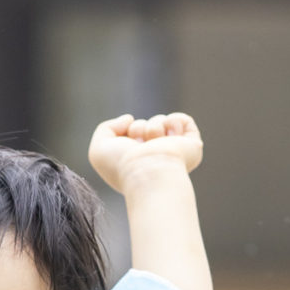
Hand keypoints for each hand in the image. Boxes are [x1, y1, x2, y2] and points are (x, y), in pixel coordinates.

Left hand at [87, 113, 203, 193]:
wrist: (148, 170)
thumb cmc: (122, 165)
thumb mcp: (99, 149)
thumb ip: (106, 128)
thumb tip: (130, 119)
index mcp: (136, 162)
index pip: (130, 134)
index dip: (124, 133)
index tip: (124, 147)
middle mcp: (155, 158)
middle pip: (144, 125)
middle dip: (138, 129)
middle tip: (140, 146)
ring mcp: (173, 152)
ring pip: (161, 121)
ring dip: (154, 127)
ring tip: (155, 144)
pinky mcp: (191, 147)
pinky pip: (183, 120)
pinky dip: (174, 122)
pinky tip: (170, 137)